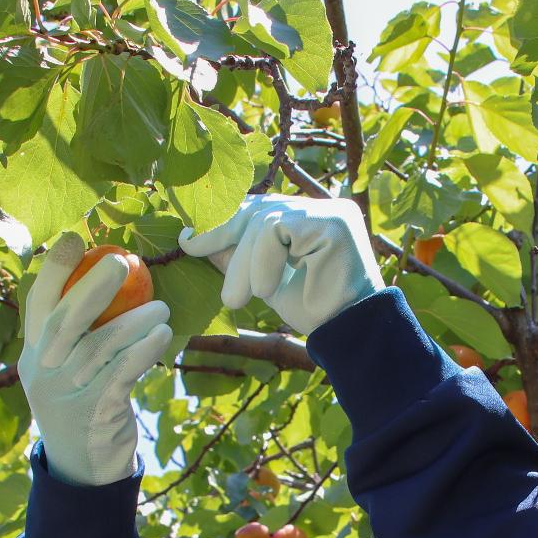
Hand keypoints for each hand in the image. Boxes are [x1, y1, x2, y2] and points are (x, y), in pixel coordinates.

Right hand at [17, 234, 172, 486]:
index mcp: (33, 354)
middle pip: (65, 321)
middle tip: (122, 262)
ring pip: (102, 346)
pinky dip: (145, 351)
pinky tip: (162, 336)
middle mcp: (44, 372)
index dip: (53, 270)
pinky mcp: (97, 412)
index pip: (37, 305)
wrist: (84, 467)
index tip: (74, 239)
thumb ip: (75, 335)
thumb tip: (109, 281)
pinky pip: (124, 373)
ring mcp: (68, 393)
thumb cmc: (82, 404)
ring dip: (135, 322)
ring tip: (161, 308)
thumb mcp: (65, 371)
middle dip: (92, 287)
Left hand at [176, 193, 383, 335]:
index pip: (255, 207)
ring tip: (236, 299)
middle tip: (198, 261)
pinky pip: (277, 229)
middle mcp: (317, 206)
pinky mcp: (332, 220)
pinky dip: (262, 261)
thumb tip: (193, 235)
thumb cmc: (311, 308)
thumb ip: (237, 255)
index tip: (188, 240)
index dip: (220, 222)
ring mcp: (328, 209)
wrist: (349, 332)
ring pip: (264, 219)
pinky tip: (265, 289)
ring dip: (242, 262)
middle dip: (222, 237)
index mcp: (303, 216)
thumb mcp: (262, 278)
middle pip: (256, 207)